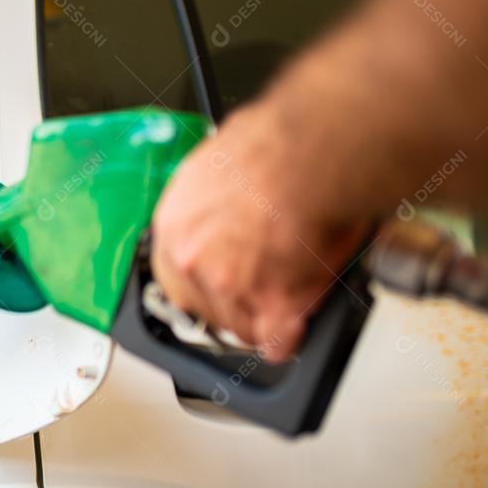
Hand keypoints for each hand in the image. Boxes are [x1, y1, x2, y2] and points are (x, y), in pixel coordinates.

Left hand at [151, 104, 366, 360]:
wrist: (313, 150)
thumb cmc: (278, 145)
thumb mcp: (219, 166)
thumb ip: (213, 202)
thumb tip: (227, 203)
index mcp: (175, 222)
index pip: (174, 273)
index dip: (200, 284)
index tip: (216, 286)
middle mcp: (191, 258)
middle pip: (204, 306)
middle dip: (230, 305)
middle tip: (258, 294)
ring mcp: (227, 286)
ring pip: (239, 326)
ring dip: (262, 319)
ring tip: (289, 295)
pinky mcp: (271, 306)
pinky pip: (276, 343)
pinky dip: (289, 339)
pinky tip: (296, 329)